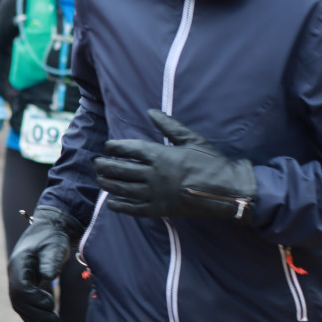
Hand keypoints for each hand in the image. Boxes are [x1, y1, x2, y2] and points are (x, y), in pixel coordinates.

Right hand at [7, 206, 82, 321]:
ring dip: (35, 320)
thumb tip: (48, 277)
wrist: (51, 230)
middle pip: (19, 301)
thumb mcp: (54, 246)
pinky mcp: (26, 285)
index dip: (34, 299)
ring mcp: (18, 280)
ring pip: (22, 306)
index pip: (20, 288)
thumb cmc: (53, 237)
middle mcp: (15, 273)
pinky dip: (33, 318)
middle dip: (37, 314)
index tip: (51, 302)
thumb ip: (50, 261)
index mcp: (19, 263)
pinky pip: (25, 306)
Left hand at [93, 109, 256, 222]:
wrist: (225, 189)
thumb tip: (150, 112)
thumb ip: (168, 126)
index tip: (107, 146)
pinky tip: (112, 203)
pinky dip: (121, 206)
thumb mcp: (191, 138)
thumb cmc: (210, 161)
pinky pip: (134, 209)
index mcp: (161, 155)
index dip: (116, 148)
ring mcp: (156, 194)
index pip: (131, 149)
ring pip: (124, 189)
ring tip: (100, 180)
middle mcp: (154, 175)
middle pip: (123, 170)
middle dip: (106, 166)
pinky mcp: (160, 210)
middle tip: (96, 163)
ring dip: (109, 184)